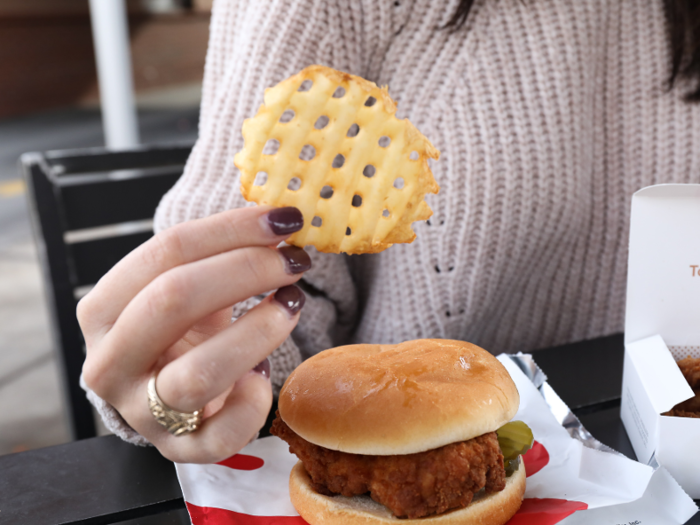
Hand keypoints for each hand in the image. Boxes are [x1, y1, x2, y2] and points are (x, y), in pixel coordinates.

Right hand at [79, 206, 308, 462]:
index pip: (165, 252)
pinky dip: (253, 402)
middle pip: (174, 301)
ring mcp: (141, 412)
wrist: (162, 389)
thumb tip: (280, 221)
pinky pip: (220, 436)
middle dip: (246, 271)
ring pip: (198, 374)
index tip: (283, 219)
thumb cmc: (181, 327)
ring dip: (258, 332)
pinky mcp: (177, 450)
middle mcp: (110, 362)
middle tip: (295, 260)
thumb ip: (218, 254)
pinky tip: (262, 374)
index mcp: (103, 309)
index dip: (231, 229)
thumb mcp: (185, 285)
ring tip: (292, 304)